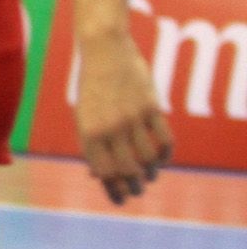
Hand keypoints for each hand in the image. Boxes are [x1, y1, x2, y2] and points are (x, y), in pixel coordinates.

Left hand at [75, 30, 172, 203]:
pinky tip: (161, 159)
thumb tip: (96, 176)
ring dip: (150, 172)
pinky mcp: (151, 107)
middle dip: (133, 186)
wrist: (104, 49)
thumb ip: (90, 144)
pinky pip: (165, 140)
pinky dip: (165, 155)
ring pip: (148, 158)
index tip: (120, 199)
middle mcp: (110, 127)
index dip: (113, 189)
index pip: (103, 171)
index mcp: (88, 131)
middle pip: (127, 169)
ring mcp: (132, 117)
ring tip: (149, 176)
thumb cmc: (92, 86)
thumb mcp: (83, 114)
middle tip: (137, 191)